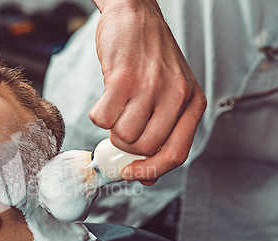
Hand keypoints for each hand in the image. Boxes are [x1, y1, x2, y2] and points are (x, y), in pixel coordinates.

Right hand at [91, 0, 206, 184]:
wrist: (135, 14)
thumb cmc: (150, 56)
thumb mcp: (170, 91)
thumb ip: (163, 130)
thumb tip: (144, 175)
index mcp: (192, 103)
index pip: (176, 154)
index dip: (151, 170)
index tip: (132, 173)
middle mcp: (176, 95)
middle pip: (144, 148)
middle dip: (125, 146)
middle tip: (120, 128)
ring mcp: (150, 86)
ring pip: (123, 136)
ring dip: (111, 129)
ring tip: (116, 107)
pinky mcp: (123, 78)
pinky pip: (102, 119)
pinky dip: (98, 115)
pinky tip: (106, 97)